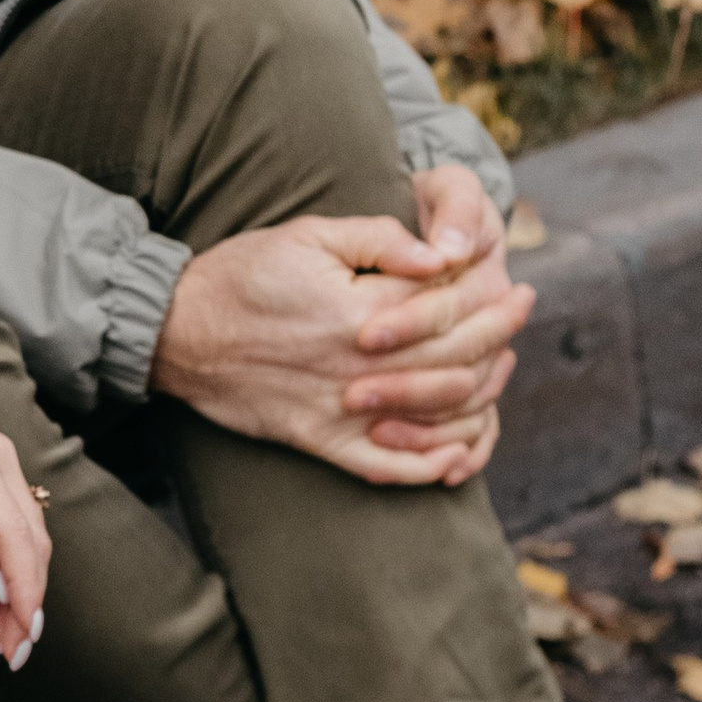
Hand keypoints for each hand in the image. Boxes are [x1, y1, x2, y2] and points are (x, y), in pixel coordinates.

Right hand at [151, 210, 533, 487]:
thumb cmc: (244, 274)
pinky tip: (459, 453)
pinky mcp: (321, 441)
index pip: (448, 308)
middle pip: (455, 360)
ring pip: (435, 415)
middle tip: (522, 311)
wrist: (178, 332)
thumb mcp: (308, 235)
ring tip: (500, 366)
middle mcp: (356, 367)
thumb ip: (379, 239)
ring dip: (482, 395)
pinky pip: (389, 467)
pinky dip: (431, 466)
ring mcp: (341, 411)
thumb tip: (441, 255)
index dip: (490, 296)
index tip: (516, 283)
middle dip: (500, 335)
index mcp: (357, 312)